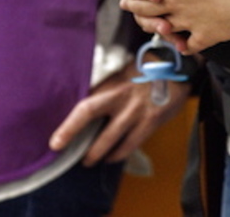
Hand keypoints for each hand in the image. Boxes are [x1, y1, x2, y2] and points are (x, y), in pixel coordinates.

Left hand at [49, 60, 189, 165]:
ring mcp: (136, 111)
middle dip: (76, 139)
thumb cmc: (143, 74)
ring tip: (90, 160)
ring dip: (98, 154)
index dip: (68, 127)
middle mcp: (120, 98)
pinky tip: (112, 157)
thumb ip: (103, 94)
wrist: (174, 69)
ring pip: (111, 140)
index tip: (55, 143)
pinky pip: (131, 145)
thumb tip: (81, 112)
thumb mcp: (120, 78)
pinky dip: (119, 154)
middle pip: (89, 116)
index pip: (83, 107)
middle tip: (72, 157)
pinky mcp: (151, 121)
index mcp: (110, 86)